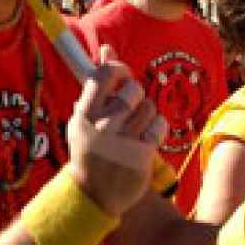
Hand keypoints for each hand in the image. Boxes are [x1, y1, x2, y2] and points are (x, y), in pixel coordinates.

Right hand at [66, 45, 163, 217]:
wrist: (93, 195)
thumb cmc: (90, 151)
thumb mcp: (86, 119)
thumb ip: (98, 85)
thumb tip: (107, 48)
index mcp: (84, 114)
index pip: (105, 74)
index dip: (119, 69)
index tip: (123, 78)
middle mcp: (102, 126)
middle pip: (133, 90)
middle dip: (136, 95)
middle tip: (130, 109)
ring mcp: (122, 141)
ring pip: (149, 107)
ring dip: (148, 114)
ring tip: (138, 127)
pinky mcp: (141, 155)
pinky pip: (160, 126)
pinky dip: (157, 129)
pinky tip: (148, 137)